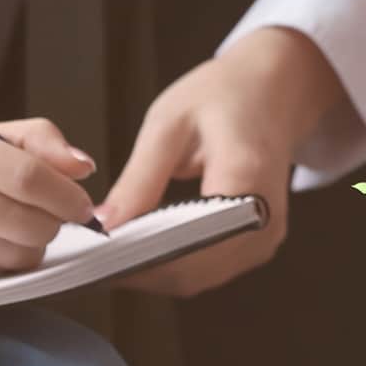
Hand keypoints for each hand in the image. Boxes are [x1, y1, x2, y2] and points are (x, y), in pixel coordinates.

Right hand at [0, 115, 98, 281]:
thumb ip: (29, 141)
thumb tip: (83, 167)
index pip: (26, 174)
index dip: (65, 196)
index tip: (81, 206)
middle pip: (22, 219)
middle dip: (51, 226)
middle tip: (53, 222)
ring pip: (7, 253)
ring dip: (29, 249)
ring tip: (20, 233)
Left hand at [97, 25, 341, 296]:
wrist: (277, 88)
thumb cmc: (225, 94)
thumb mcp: (169, 123)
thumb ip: (138, 179)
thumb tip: (104, 227)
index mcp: (246, 179)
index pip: (188, 245)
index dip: (138, 260)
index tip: (93, 257)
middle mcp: (264, 218)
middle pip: (191, 272)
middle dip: (137, 269)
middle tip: (89, 258)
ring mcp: (265, 236)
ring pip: (198, 278)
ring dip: (152, 271)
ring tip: (110, 253)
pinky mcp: (258, 242)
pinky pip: (208, 268)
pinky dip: (172, 264)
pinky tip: (142, 247)